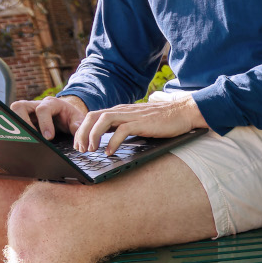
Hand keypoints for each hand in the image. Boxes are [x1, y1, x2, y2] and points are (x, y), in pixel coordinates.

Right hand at [10, 95, 87, 140]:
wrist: (65, 114)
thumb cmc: (70, 117)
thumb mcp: (77, 120)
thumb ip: (78, 126)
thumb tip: (77, 136)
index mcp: (52, 104)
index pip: (43, 109)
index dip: (44, 123)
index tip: (48, 137)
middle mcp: (36, 105)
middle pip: (20, 106)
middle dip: (23, 122)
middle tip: (31, 138)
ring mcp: (27, 111)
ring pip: (12, 111)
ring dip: (14, 124)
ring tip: (22, 139)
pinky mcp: (21, 118)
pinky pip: (11, 120)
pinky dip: (12, 129)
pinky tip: (17, 141)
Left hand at [74, 93, 207, 154]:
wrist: (182, 112)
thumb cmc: (162, 119)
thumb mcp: (136, 121)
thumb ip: (122, 126)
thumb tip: (108, 138)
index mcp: (119, 111)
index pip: (92, 116)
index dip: (81, 130)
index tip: (79, 145)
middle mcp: (122, 111)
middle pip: (92, 117)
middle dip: (82, 133)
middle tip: (80, 149)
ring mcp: (131, 115)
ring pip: (102, 120)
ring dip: (93, 136)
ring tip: (91, 150)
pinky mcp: (141, 122)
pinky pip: (121, 130)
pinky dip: (112, 142)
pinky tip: (110, 152)